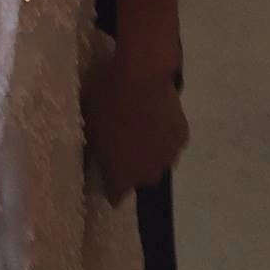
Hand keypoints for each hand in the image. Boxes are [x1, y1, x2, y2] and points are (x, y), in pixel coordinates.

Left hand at [83, 51, 188, 205]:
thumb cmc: (107, 100)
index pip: (115, 195)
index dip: (109, 183)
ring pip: (157, 161)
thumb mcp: (87, 124)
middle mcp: (148, 174)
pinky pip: (171, 142)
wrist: (141, 74)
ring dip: (149, 150)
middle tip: (121, 142)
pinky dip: (163, 134)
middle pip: (139, 179)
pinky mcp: (182, 136)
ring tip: (139, 126)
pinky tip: (155, 116)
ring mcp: (169, 156)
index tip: (105, 168)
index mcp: (122, 176)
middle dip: (131, 166)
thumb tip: (92, 159)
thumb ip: (91, 148)